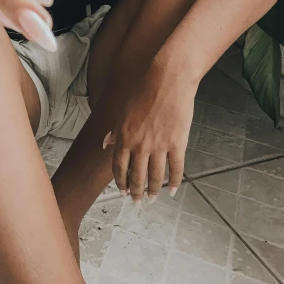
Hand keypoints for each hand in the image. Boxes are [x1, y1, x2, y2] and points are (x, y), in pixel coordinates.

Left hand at [102, 60, 196, 204]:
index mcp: (124, 136)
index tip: (122, 191)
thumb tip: (106, 143)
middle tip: (137, 202)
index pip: (119, 167)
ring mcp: (159, 146)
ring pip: (155, 177)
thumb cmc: (145, 91)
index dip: (120, 182)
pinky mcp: (177, 144)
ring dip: (153, 191)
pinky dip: (174, 182)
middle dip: (135, 192)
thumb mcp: (124, 110)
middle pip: (136, 176)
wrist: (168, 80)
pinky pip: (176, 169)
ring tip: (152, 200)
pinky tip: (172, 190)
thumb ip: (116, 130)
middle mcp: (140, 145)